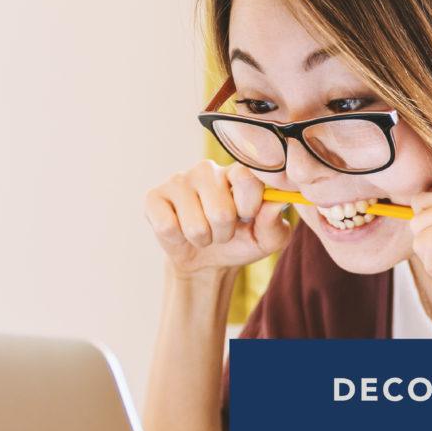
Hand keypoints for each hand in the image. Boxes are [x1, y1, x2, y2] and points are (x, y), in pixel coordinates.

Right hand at [145, 160, 291, 278]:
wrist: (208, 260)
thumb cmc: (242, 242)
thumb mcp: (268, 239)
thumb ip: (275, 222)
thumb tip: (277, 202)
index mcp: (238, 172)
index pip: (246, 177)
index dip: (249, 206)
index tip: (248, 217)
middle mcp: (208, 169)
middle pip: (221, 211)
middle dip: (225, 233)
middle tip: (223, 231)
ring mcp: (179, 180)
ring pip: (195, 225)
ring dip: (203, 239)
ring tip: (204, 232)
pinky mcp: (154, 197)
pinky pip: (168, 227)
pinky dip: (178, 239)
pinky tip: (180, 230)